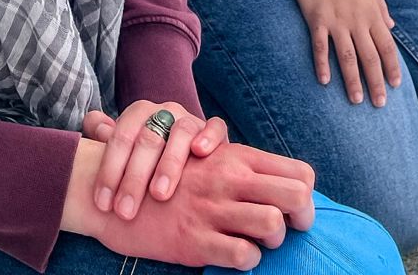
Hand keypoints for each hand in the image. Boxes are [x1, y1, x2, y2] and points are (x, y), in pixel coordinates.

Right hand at [63, 137, 315, 269]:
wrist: (110, 192)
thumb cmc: (164, 180)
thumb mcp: (204, 163)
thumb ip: (240, 169)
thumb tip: (279, 186)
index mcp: (235, 156)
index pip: (299, 172)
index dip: (307, 196)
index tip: (293, 211)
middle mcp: (229, 178)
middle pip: (296, 195)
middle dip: (301, 219)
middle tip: (285, 230)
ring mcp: (212, 208)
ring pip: (273, 225)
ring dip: (272, 241)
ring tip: (257, 243)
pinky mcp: (195, 240)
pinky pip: (242, 255)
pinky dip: (246, 260)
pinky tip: (231, 255)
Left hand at [81, 101, 226, 219]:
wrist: (182, 156)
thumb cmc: (146, 160)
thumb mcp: (124, 151)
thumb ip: (106, 139)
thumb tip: (91, 122)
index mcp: (139, 113)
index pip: (120, 137)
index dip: (109, 170)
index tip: (103, 204)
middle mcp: (165, 112)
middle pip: (147, 139)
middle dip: (134, 178)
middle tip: (125, 210)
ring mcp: (190, 119)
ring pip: (180, 132)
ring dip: (168, 164)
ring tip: (159, 194)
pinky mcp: (213, 130)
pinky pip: (215, 127)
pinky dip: (208, 137)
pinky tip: (200, 153)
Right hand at [284, 0, 399, 106]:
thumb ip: (382, 7)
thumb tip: (391, 26)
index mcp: (371, 13)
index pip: (387, 46)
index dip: (392, 67)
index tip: (395, 85)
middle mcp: (357, 21)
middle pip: (370, 57)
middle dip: (376, 82)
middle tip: (379, 104)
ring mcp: (336, 22)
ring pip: (348, 57)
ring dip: (353, 80)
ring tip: (357, 100)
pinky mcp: (317, 21)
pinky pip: (320, 47)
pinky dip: (322, 64)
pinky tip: (324, 81)